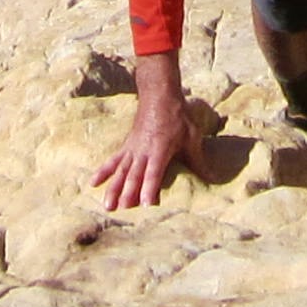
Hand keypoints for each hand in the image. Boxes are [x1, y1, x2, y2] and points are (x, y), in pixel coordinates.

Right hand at [92, 64, 197, 209]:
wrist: (159, 95)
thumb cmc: (178, 116)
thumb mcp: (192, 137)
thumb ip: (198, 160)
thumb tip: (213, 179)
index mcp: (160, 149)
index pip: (154, 173)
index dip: (149, 188)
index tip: (145, 204)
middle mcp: (142, 151)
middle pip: (133, 175)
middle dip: (127, 194)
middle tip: (120, 211)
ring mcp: (132, 148)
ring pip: (121, 171)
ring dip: (113, 188)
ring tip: (106, 206)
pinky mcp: (126, 146)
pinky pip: (113, 161)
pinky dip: (103, 172)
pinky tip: (92, 183)